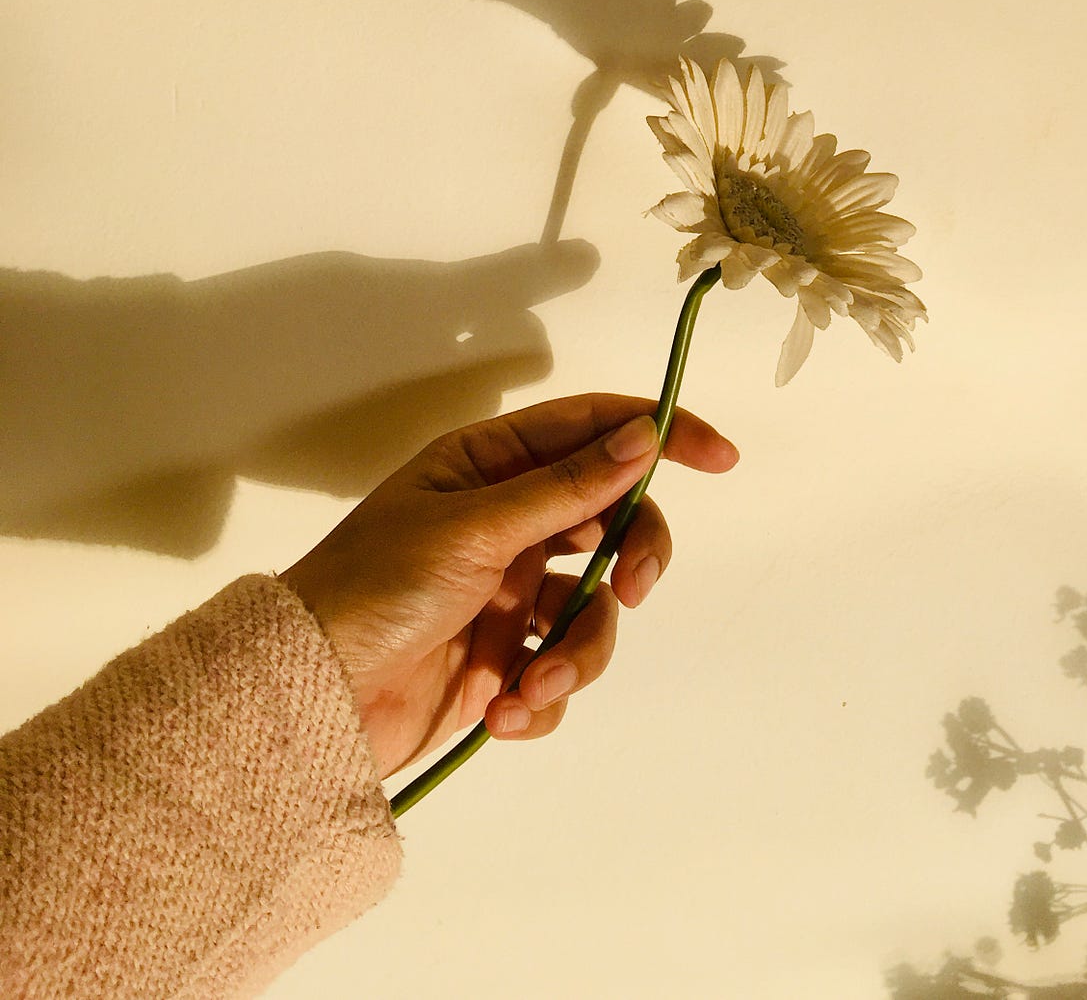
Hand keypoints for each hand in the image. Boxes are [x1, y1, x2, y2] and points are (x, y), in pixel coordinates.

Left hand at [279, 393, 738, 780]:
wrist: (308, 703)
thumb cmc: (373, 590)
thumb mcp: (473, 530)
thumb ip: (565, 488)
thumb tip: (642, 435)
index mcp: (489, 466)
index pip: (592, 430)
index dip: (660, 434)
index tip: (720, 458)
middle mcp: (505, 521)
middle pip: (612, 522)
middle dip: (631, 558)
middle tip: (633, 591)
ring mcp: (507, 592)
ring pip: (593, 607)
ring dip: (577, 650)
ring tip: (532, 684)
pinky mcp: (503, 660)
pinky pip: (560, 668)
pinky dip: (543, 694)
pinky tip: (502, 713)